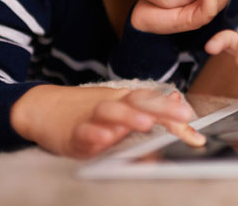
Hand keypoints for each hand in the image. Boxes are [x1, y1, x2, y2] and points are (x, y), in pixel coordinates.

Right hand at [10, 85, 203, 158]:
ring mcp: (91, 118)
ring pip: (110, 113)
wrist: (42, 108)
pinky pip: (83, 133)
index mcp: (125, 100)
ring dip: (128, 118)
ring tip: (145, 123)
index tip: (195, 130)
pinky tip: (103, 138)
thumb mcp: (119, 106)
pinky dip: (93, 135)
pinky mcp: (71, 134)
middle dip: (161, 109)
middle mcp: (111, 105)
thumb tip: (175, 99)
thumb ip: (148, 106)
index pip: (153, 102)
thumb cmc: (86, 110)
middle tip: (182, 116)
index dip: (174, 115)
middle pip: (137, 102)